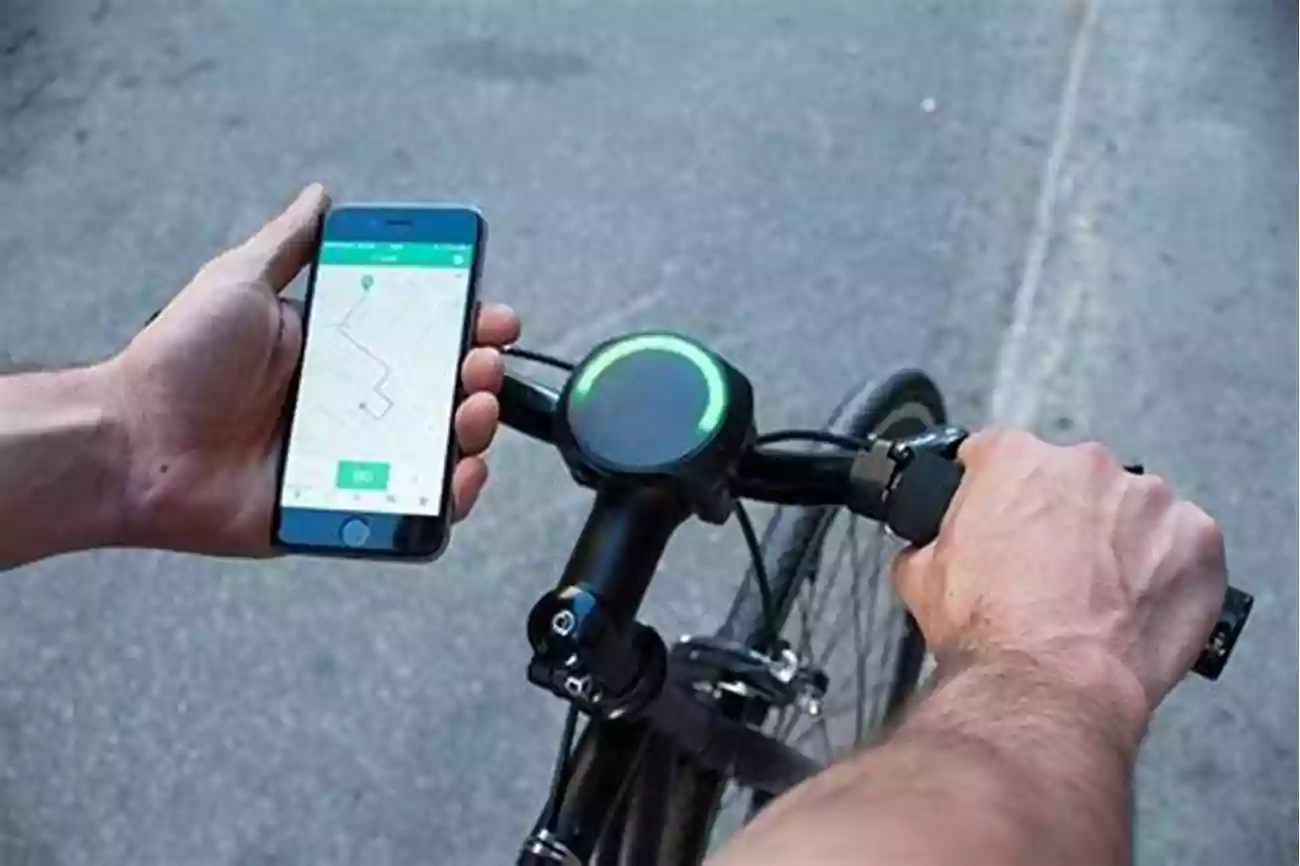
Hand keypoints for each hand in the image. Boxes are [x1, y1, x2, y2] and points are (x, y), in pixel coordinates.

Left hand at [103, 184, 519, 555]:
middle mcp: (351, 405)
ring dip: (472, 429)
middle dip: (478, 376)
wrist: (132, 443)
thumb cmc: (178, 361)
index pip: (421, 337)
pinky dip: (449, 497)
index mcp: (335, 353)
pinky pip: (412, 509)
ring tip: (473, 412)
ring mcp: (351, 461)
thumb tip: (323, 196)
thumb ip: (289, 244)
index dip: (464, 327)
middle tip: (481, 365)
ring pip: (437, 449)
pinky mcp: (343, 509)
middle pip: (440, 393)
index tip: (492, 319)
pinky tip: (462, 474)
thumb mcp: (239, 283)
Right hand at [891, 428, 1227, 736]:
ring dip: (1119, 541)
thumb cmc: (986, 630)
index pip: (998, 452)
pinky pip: (1185, 545)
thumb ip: (927, 544)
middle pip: (1073, 480)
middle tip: (1050, 569)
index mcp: (1014, 459)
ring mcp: (1149, 499)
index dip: (994, 487)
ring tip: (1100, 596)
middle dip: (1063, 516)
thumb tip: (927, 550)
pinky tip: (1140, 607)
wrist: (1046, 686)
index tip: (1000, 515)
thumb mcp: (918, 578)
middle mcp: (1085, 464)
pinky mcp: (1198, 540)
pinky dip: (1168, 571)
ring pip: (1133, 510)